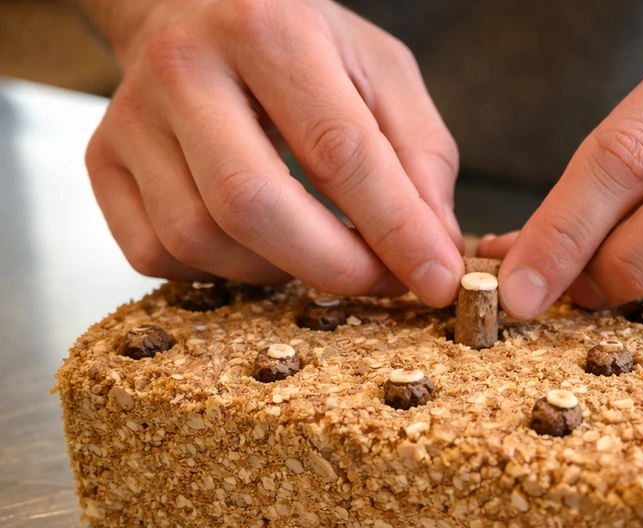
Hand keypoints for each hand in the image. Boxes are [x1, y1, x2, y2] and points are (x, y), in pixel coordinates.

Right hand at [85, 0, 463, 305]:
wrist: (191, 8)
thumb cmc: (299, 45)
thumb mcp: (382, 73)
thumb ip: (421, 156)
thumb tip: (434, 249)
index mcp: (269, 30)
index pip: (339, 151)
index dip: (395, 230)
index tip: (436, 280)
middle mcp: (186, 69)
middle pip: (252, 205)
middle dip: (332, 266)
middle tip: (379, 282)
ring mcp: (132, 118)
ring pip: (201, 240)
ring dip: (278, 272)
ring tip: (319, 250)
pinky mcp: (102, 161)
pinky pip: (159, 256)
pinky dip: (221, 273)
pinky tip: (256, 244)